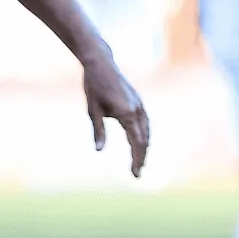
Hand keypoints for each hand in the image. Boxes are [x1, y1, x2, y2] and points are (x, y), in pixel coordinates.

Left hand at [83, 51, 148, 176]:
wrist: (101, 63)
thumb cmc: (93, 86)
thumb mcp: (92, 109)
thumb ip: (98, 130)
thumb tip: (99, 151)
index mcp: (126, 113)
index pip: (135, 142)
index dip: (136, 159)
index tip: (135, 174)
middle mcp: (137, 110)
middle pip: (143, 139)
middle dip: (141, 157)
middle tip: (137, 173)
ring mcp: (140, 105)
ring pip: (146, 131)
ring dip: (144, 147)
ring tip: (140, 161)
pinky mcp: (138, 101)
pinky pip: (145, 123)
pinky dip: (144, 135)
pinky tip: (140, 142)